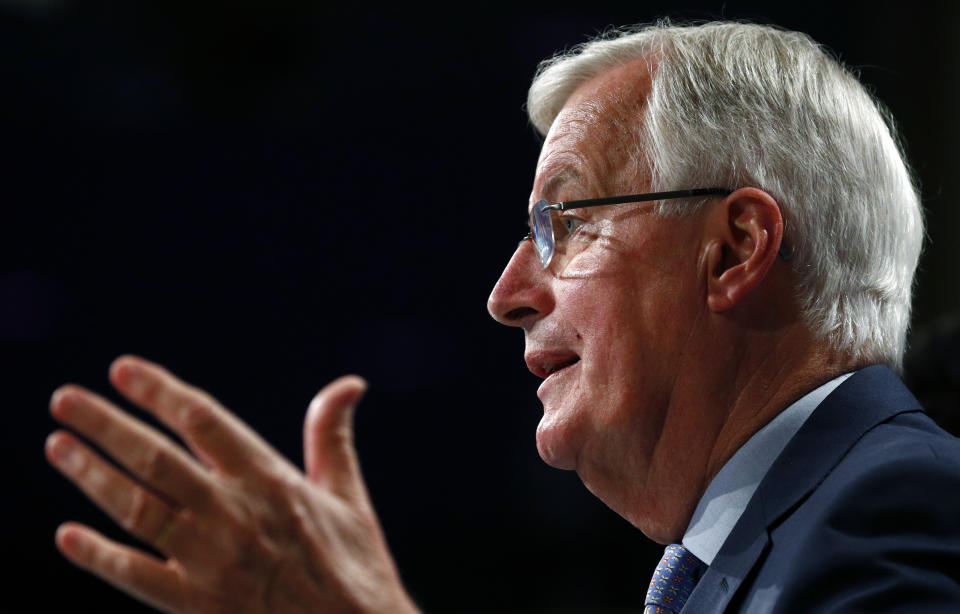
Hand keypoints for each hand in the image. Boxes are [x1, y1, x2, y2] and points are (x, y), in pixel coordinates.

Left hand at [45, 355, 418, 613]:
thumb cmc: (354, 567)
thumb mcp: (348, 496)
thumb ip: (332, 435)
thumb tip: (350, 384)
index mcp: (271, 481)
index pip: (204, 421)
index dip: (160, 392)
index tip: (122, 371)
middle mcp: (235, 514)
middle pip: (157, 459)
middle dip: (106, 425)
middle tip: (64, 399)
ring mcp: (211, 561)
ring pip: (138, 509)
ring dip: (92, 476)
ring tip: (58, 446)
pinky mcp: (196, 606)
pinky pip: (136, 576)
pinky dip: (99, 557)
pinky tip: (67, 536)